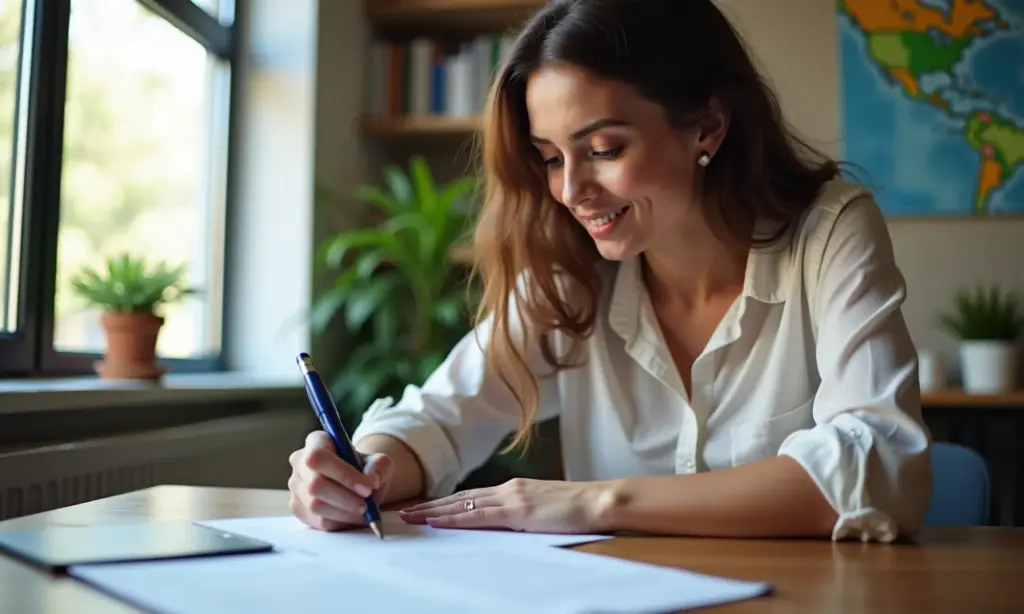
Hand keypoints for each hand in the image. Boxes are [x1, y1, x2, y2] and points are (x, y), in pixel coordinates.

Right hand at [288, 430, 393, 531]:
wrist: (356, 484)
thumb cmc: (364, 469)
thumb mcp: (378, 462)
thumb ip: (379, 467)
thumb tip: (371, 480)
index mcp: (317, 442)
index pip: (319, 457)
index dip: (343, 474)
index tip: (368, 487)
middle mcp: (300, 461)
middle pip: (315, 484)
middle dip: (345, 498)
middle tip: (367, 504)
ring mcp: (295, 486)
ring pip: (315, 505)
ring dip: (343, 512)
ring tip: (363, 511)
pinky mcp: (297, 508)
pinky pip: (316, 520)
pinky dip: (338, 522)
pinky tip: (351, 516)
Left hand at [398, 478, 611, 533]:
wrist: (598, 501)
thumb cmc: (579, 509)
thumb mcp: (545, 509)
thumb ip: (524, 514)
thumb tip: (510, 525)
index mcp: (515, 488)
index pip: (473, 496)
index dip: (447, 502)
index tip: (426, 508)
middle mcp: (508, 488)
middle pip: (461, 497)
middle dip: (431, 505)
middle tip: (406, 512)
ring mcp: (511, 497)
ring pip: (462, 504)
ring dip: (433, 511)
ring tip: (411, 517)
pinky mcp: (517, 511)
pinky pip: (477, 515)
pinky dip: (454, 517)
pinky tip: (436, 521)